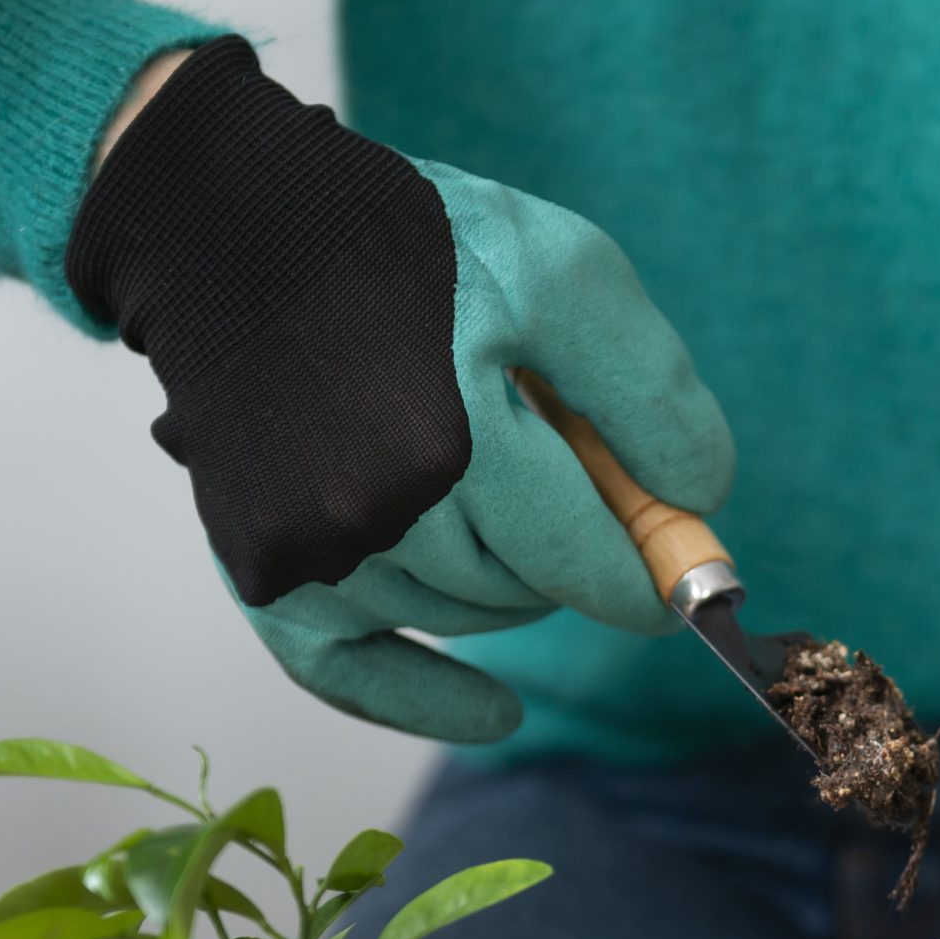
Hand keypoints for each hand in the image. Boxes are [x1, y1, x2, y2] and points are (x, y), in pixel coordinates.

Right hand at [67, 37, 730, 741]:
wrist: (240, 225)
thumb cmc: (416, 243)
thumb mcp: (563, 272)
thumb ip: (648, 389)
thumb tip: (699, 502)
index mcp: (454, 437)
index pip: (590, 559)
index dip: (650, 572)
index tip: (686, 577)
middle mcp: (372, 511)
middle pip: (528, 591)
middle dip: (569, 553)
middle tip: (570, 486)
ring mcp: (307, 550)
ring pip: (460, 618)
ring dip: (499, 580)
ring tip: (495, 493)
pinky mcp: (260, 569)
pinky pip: (353, 677)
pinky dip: (426, 701)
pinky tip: (499, 713)